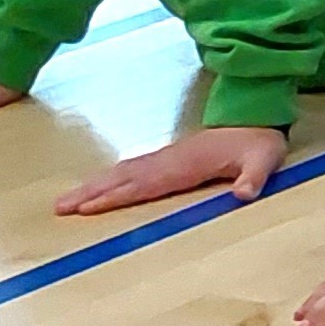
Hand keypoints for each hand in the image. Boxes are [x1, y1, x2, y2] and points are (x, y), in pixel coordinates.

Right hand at [54, 125, 288, 216]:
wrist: (258, 118)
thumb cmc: (259, 143)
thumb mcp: (265, 159)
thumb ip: (254, 177)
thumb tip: (244, 194)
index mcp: (188, 164)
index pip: (146, 183)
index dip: (118, 196)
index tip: (88, 207)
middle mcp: (170, 160)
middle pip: (124, 177)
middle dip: (92, 192)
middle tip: (60, 207)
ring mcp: (166, 157)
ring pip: (123, 172)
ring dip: (95, 186)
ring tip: (67, 201)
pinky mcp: (169, 157)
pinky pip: (132, 169)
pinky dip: (111, 179)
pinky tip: (98, 187)